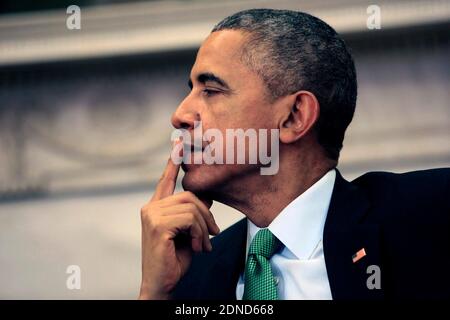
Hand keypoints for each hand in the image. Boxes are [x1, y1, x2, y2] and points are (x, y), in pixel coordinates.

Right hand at [138, 147, 219, 299]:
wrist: (162, 283)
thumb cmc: (174, 259)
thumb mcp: (188, 232)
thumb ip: (193, 214)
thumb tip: (208, 198)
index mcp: (156, 207)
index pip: (166, 180)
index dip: (173, 162)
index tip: (179, 144)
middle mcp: (151, 208)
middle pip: (189, 195)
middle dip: (207, 215)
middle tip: (213, 234)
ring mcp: (152, 215)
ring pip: (192, 207)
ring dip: (204, 228)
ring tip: (203, 244)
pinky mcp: (157, 225)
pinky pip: (190, 219)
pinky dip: (199, 234)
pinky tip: (197, 247)